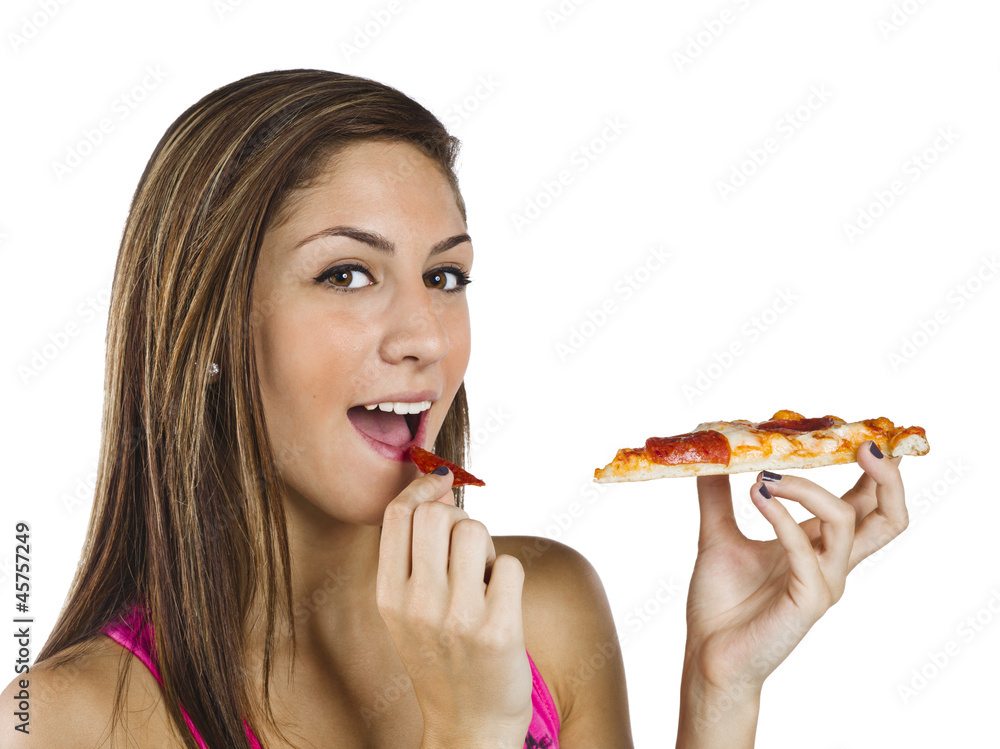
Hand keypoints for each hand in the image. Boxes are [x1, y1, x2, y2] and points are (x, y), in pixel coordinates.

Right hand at [376, 466, 532, 746]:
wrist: (469, 726)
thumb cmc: (443, 657)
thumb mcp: (409, 610)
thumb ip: (416, 552)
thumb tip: (439, 487)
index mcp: (388, 596)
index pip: (397, 515)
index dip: (422, 487)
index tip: (440, 482)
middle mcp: (416, 606)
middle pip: (436, 515)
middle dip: (459, 520)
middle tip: (467, 552)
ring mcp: (457, 619)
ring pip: (474, 531)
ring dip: (485, 547)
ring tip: (483, 580)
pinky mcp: (498, 631)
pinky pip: (509, 564)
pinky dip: (510, 574)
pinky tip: (501, 602)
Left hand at [683, 442, 907, 700]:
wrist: (707, 653)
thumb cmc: (721, 602)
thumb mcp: (717, 534)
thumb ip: (716, 494)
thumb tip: (708, 450)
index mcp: (819, 545)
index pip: (865, 500)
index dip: (872, 467)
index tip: (854, 429)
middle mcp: (832, 561)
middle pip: (889, 516)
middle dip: (887, 476)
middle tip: (863, 442)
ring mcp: (825, 582)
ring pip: (847, 521)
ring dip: (807, 487)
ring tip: (765, 475)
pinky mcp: (808, 600)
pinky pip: (807, 549)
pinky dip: (782, 515)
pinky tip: (757, 497)